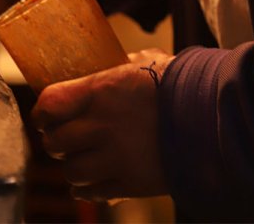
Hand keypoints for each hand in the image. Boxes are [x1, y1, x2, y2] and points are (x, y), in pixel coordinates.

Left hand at [31, 48, 172, 201]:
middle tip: (61, 139)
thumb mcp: (145, 61)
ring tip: (79, 161)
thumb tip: (114, 60)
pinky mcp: (130, 183)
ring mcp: (115, 158)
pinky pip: (94, 193)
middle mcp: (101, 126)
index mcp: (99, 90)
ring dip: (72, 167)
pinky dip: (87, 190)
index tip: (44, 115)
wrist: (211, 118)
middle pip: (56, 142)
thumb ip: (122, 63)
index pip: (49, 104)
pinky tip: (89, 183)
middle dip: (55, 141)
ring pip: (71, 172)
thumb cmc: (178, 83)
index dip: (42, 112)